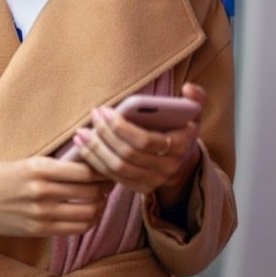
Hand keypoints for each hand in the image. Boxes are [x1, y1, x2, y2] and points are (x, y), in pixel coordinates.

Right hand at [0, 157, 114, 237]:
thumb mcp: (24, 162)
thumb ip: (54, 164)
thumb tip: (88, 162)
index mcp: (38, 168)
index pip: (85, 171)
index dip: (102, 170)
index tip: (108, 166)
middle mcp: (41, 191)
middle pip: (90, 191)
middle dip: (106, 187)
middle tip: (111, 182)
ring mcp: (42, 213)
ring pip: (88, 212)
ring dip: (100, 206)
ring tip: (101, 199)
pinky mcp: (40, 230)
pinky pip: (77, 228)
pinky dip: (89, 221)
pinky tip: (89, 213)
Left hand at [73, 83, 204, 207]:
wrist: (181, 160)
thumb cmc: (180, 129)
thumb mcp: (193, 113)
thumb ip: (195, 98)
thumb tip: (188, 87)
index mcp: (180, 147)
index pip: (145, 140)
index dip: (121, 127)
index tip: (104, 110)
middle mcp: (167, 168)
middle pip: (128, 154)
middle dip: (105, 134)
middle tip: (92, 116)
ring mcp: (153, 181)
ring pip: (117, 168)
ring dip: (95, 150)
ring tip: (80, 133)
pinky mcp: (139, 188)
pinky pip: (112, 178)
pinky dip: (94, 162)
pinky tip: (82, 147)